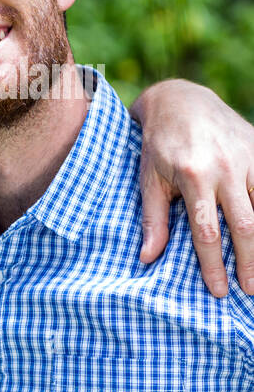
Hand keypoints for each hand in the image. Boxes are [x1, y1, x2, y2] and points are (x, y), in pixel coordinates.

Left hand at [135, 79, 253, 296]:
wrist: (181, 101)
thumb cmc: (159, 145)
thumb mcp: (148, 180)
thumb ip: (152, 219)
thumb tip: (148, 259)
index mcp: (195, 177)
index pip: (207, 232)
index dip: (213, 265)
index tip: (217, 291)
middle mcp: (227, 168)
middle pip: (246, 225)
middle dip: (249, 262)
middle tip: (248, 291)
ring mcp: (249, 158)